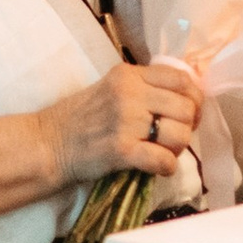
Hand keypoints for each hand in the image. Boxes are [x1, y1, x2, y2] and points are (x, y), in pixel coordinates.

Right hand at [48, 56, 203, 187]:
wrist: (48, 143)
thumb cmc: (80, 117)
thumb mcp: (111, 88)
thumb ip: (144, 87)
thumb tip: (186, 99)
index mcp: (128, 74)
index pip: (181, 79)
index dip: (194, 98)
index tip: (187, 112)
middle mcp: (129, 93)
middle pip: (185, 108)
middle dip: (188, 126)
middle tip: (174, 136)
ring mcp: (126, 122)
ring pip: (179, 134)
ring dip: (177, 148)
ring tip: (162, 151)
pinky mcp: (122, 150)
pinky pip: (163, 160)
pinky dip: (167, 167)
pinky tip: (157, 167)